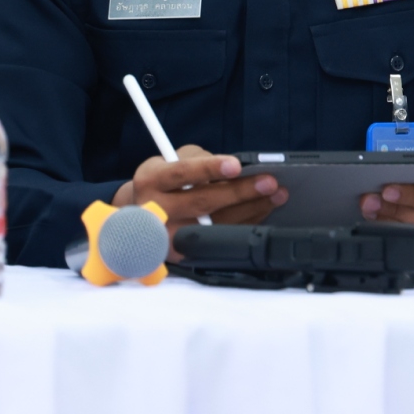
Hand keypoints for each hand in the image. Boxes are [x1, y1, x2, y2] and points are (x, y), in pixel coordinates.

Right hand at [114, 144, 285, 228]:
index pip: (181, 173)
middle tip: (268, 182)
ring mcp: (170, 236)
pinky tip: (261, 210)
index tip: (235, 164)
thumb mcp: (167, 160)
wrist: (139, 215)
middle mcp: (157, 210)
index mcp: (151, 180)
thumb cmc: (162, 182)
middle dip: (240, 191)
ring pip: (216, 223)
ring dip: (250, 209)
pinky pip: (220, 238)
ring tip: (275, 195)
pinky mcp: (184, 254)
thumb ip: (196, 158)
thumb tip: (234, 169)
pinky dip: (244, 223)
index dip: (209, 169)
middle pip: (202, 202)